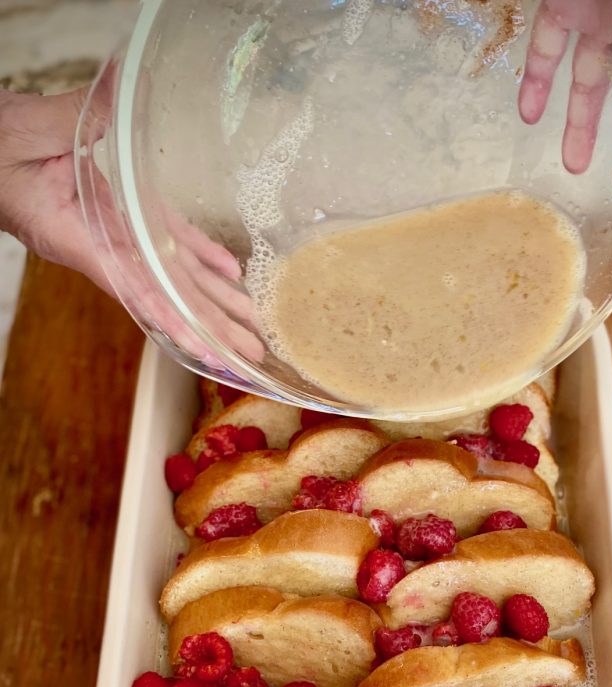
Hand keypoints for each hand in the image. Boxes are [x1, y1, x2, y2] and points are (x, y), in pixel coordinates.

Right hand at [0, 85, 260, 367]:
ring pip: (171, 276)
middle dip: (208, 326)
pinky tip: (230, 273)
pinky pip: (167, 243)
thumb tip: (124, 81)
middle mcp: (102, 248)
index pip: (130, 285)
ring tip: (251, 330)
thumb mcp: (34, 130)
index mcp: (76, 238)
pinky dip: (200, 256)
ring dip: (214, 303)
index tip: (202, 345)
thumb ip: (80, 116)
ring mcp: (116, 236)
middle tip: (248, 355)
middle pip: (163, 295)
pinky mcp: (124, 218)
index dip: (169, 315)